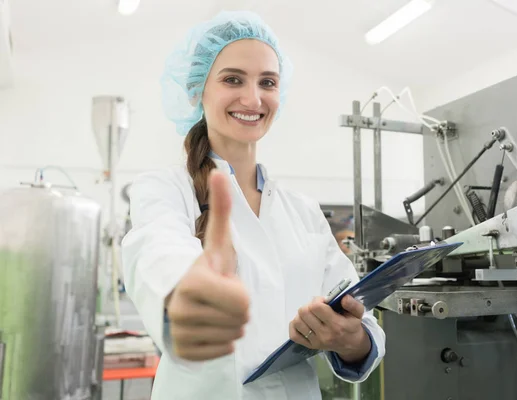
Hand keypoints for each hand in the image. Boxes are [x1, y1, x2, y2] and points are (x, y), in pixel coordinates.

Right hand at [166, 170, 249, 360]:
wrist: (184, 293)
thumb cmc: (207, 267)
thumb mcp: (218, 240)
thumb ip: (222, 208)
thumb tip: (220, 171)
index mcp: (192, 283)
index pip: (243, 303)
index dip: (242, 293)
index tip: (225, 283)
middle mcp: (180, 310)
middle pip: (241, 320)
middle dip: (238, 309)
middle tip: (221, 298)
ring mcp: (180, 333)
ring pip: (234, 337)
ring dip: (232, 324)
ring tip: (216, 310)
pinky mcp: (184, 351)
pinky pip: (223, 352)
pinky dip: (223, 342)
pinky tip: (211, 326)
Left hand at [289, 295, 370, 362]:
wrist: (351, 345)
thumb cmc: (352, 326)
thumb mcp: (358, 313)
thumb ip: (352, 304)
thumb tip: (343, 297)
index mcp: (336, 324)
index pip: (316, 307)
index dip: (318, 300)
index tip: (324, 301)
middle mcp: (324, 334)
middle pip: (304, 313)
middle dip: (309, 306)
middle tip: (317, 307)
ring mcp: (315, 341)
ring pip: (297, 322)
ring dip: (302, 314)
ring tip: (311, 314)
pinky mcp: (309, 346)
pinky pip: (294, 334)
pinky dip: (295, 325)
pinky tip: (304, 322)